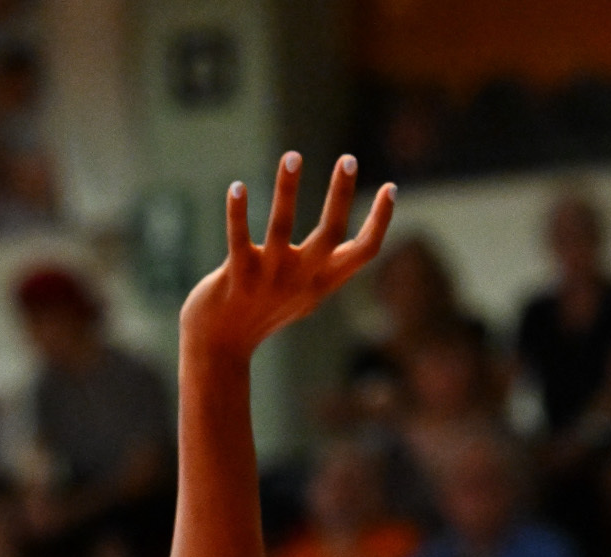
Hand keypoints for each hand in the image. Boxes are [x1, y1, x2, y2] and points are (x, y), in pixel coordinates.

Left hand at [181, 152, 393, 361]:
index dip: (381, 221)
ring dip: (288, 189)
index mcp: (322, 282)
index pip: (364, 252)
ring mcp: (268, 279)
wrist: (220, 346)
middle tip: (348, 158)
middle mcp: (300, 280)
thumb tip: (348, 242)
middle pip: (330, 234)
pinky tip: (237, 187)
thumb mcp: (304, 296)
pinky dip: (238, 212)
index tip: (390, 187)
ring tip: (293, 156)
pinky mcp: (236, 277)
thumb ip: (325, 270)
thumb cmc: (264, 312)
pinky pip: (238, 238)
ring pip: (281, 228)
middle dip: (341, 194)